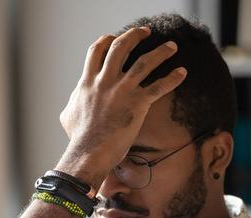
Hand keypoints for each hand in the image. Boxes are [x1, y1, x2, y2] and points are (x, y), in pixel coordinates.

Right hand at [55, 27, 186, 187]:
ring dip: (160, 52)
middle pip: (121, 47)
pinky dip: (172, 78)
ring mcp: (122, 91)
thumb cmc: (78, 138)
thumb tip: (72, 103)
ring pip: (145, 62)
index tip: (115, 37)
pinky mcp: (137, 104)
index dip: (106, 40)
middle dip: (135, 35)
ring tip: (172, 46)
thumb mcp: (68, 116)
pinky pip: (159, 86)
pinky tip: (182, 72)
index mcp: (88, 82)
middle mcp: (105, 81)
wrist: (89, 152)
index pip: (96, 51)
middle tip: (146, 32)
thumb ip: (73, 103)